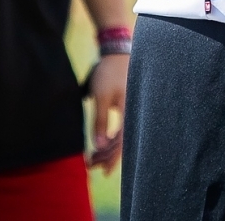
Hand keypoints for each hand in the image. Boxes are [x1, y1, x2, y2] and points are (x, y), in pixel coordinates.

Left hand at [87, 53, 127, 172]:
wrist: (116, 54)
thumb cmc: (108, 74)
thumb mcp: (101, 97)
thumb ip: (100, 121)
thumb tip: (99, 145)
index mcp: (130, 112)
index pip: (121, 142)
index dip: (111, 157)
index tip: (100, 169)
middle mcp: (134, 114)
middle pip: (122, 142)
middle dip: (106, 156)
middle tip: (90, 164)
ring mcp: (132, 111)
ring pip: (121, 136)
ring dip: (107, 148)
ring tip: (93, 157)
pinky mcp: (127, 107)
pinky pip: (121, 128)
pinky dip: (111, 138)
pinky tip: (103, 143)